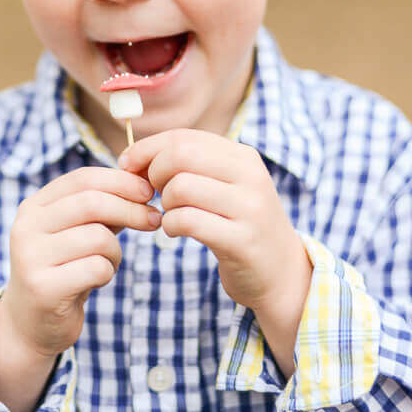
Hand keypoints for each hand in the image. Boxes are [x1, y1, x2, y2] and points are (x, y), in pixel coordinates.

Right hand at [0, 166, 160, 358]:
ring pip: (98, 237)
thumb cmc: (64, 269)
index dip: (120, 181)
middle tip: (154, 219)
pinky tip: (98, 279)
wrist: (31, 324)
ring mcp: (31, 258)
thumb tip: (144, 186)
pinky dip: (109, 272)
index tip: (149, 190)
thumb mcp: (78, 232)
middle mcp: (26, 227)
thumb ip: (102, 208)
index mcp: (34, 207)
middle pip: (92, 203)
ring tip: (110, 262)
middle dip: (131, 208)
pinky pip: (96, 268)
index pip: (82, 178)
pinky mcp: (44, 288)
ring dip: (117, 250)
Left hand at [119, 129, 311, 316]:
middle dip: (154, 173)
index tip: (128, 165)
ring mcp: (249, 208)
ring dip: (164, 204)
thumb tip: (133, 156)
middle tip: (155, 194)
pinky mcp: (242, 241)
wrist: (282, 274)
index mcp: (243, 157)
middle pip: (179, 155)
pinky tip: (175, 231)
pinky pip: (188, 221)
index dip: (147, 149)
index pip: (184, 137)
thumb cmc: (240, 225)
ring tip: (171, 214)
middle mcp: (250, 176)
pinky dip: (171, 226)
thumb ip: (189, 165)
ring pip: (180, 187)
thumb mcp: (225, 185)